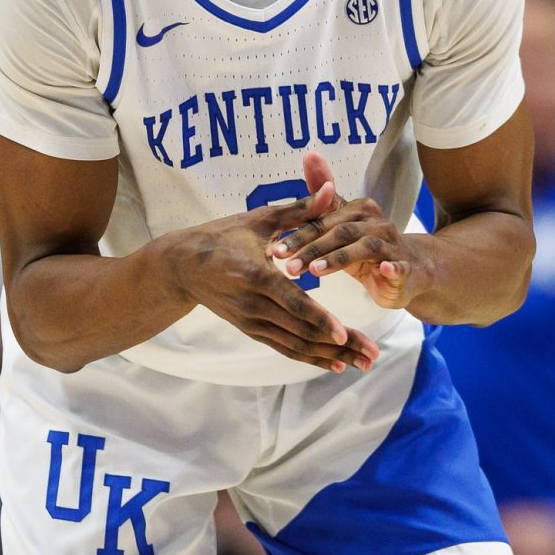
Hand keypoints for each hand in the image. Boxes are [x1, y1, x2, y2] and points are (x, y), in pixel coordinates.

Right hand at [170, 193, 378, 372]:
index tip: (343, 332)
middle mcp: (254, 305)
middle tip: (372, 355)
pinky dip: (311, 358)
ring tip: (363, 363)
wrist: (182, 266)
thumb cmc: (222, 236)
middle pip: (302, 330)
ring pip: (296, 345)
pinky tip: (335, 365)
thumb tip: (331, 189)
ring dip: (331, 356)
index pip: (293, 302)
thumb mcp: (260, 219)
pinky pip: (285, 347)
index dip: (319, 318)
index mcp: (256, 275)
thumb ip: (300, 209)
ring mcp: (252, 321)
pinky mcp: (251, 329)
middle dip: (340, 344)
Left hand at [266, 152, 433, 310]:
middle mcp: (378, 222)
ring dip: (338, 259)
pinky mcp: (406, 268)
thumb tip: (309, 154)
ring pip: (365, 248)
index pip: (325, 221)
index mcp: (361, 210)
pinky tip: (384, 271)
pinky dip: (393, 268)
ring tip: (315, 271)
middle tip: (288, 266)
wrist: (412, 270)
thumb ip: (324, 199)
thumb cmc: (368, 248)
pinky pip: (400, 266)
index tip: (276, 250)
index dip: (299, 235)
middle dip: (312, 249)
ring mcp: (393, 245)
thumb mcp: (343, 225)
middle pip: (341, 232)